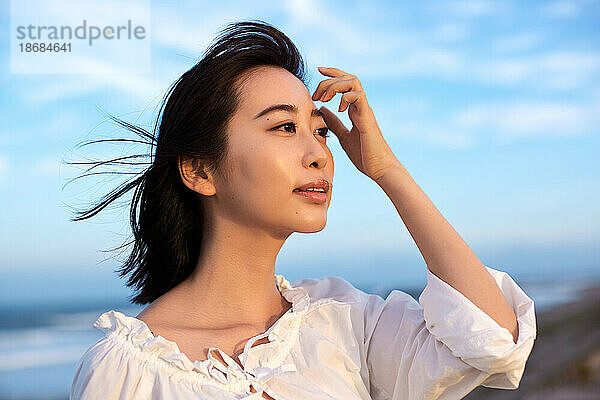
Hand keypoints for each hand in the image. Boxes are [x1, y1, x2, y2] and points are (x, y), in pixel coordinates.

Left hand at [312, 66, 400, 181]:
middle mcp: (362, 107)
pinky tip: (339, 109)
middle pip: (348, 78)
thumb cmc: (365, 157)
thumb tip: (322, 110)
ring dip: (335, 85)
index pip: (345, 83)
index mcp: (356, 110)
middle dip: (329, 80)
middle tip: (315, 94)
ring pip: (354, 82)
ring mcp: (366, 111)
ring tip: (324, 98)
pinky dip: (346, 97)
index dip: (332, 73)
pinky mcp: (368, 118)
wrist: (380, 170)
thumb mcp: (344, 137)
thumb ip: (334, 123)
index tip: (318, 70)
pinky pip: (359, 96)